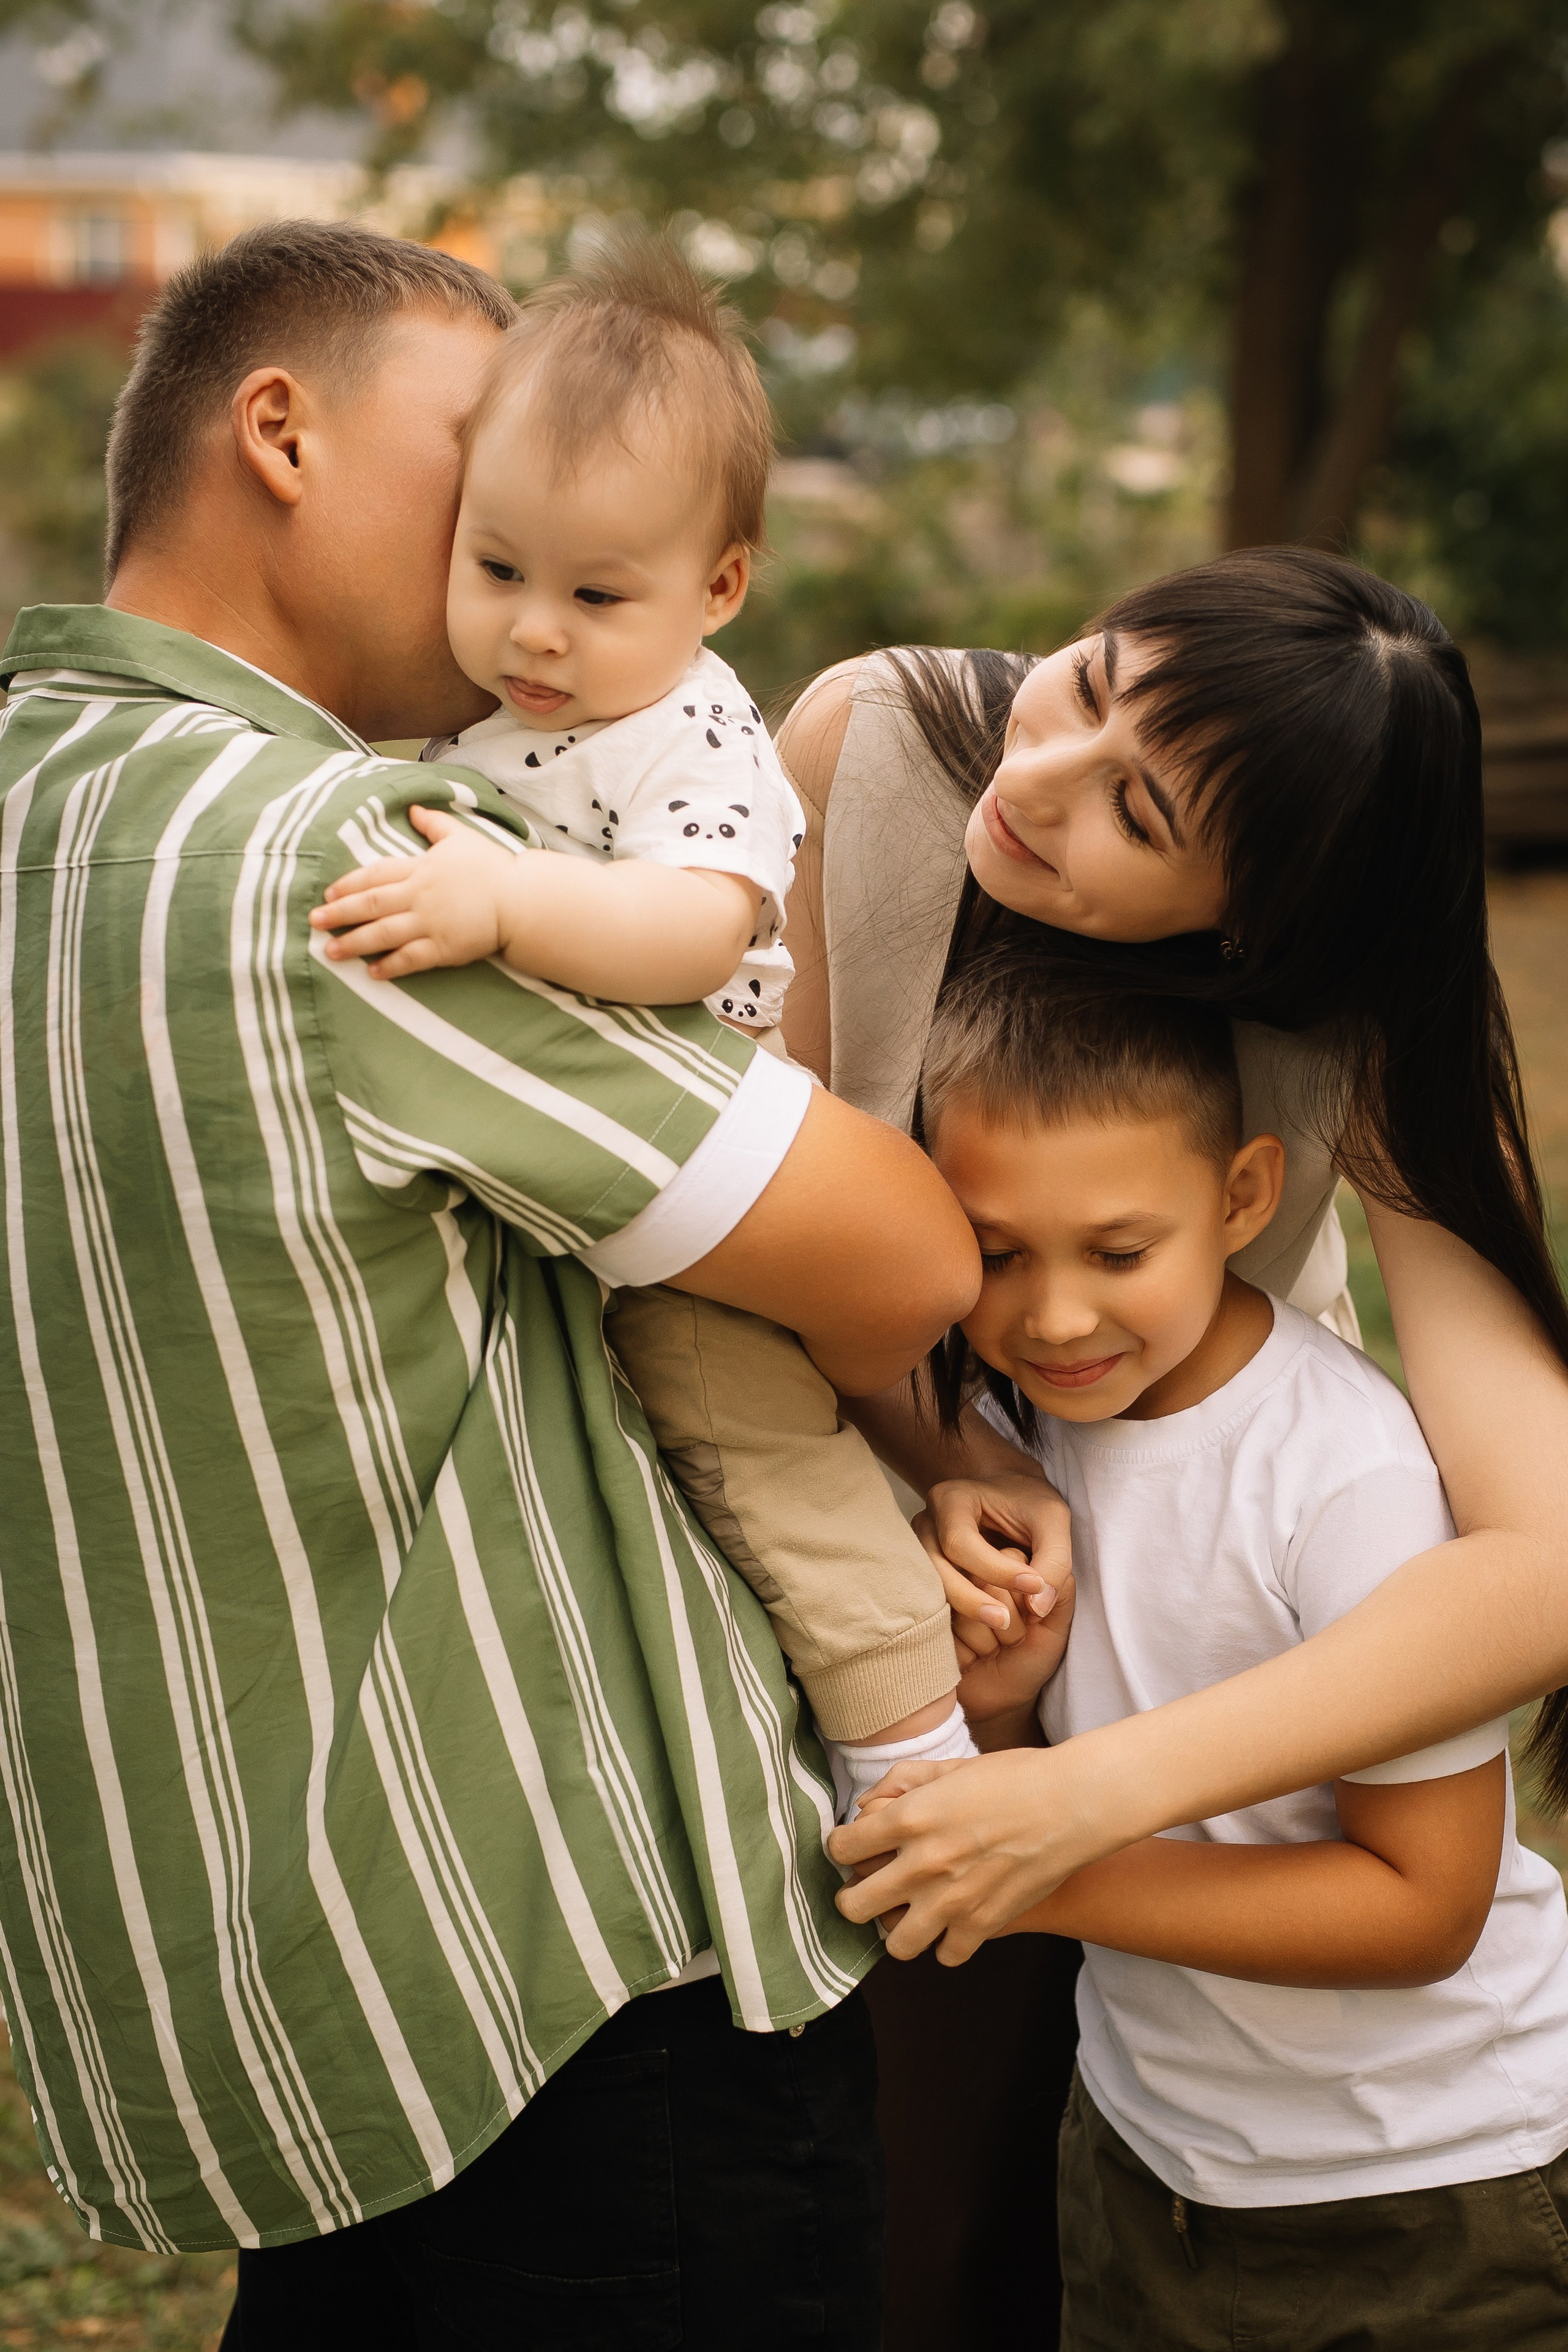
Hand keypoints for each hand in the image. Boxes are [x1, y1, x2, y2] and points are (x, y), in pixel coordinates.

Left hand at [309, 806, 519, 978]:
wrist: (521, 899)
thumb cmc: (492, 867)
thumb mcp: (460, 837)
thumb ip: (433, 824)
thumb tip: (414, 808)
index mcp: (420, 869)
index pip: (376, 875)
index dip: (349, 884)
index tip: (328, 894)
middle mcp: (419, 896)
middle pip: (371, 904)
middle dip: (340, 913)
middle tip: (314, 922)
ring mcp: (430, 923)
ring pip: (384, 933)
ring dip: (355, 942)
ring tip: (332, 951)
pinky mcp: (444, 948)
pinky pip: (411, 958)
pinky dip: (391, 966)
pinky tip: (373, 973)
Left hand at [827, 1743, 1092, 1964]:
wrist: (1071, 1804)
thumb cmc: (1012, 1778)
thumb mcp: (950, 1765)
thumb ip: (901, 1781)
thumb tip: (867, 1807)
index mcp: (909, 1818)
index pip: (842, 1846)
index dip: (841, 1846)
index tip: (851, 1846)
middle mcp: (922, 1864)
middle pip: (853, 1904)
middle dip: (851, 1897)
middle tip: (867, 1888)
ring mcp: (952, 1901)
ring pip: (894, 1944)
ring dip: (896, 1929)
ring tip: (908, 1913)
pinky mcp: (983, 1925)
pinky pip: (945, 1955)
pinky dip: (945, 1944)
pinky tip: (951, 1923)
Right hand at [914, 1470, 1071, 1661]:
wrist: (1008, 1493)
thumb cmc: (1029, 1503)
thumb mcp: (1053, 1519)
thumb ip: (1053, 1560)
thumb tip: (1037, 1609)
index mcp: (951, 1500)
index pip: (961, 1542)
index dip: (996, 1569)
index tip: (1034, 1586)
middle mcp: (926, 1524)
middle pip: (936, 1569)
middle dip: (970, 1600)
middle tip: (1007, 1621)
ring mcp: (919, 1550)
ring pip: (930, 1589)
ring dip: (962, 1612)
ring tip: (1001, 1625)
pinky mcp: (926, 1573)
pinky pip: (932, 1600)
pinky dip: (956, 1617)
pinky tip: (982, 1630)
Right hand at [957, 1573, 1074, 1735]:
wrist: (1003, 1696)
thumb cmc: (1030, 1655)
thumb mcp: (1056, 1623)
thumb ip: (1059, 1589)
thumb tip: (1036, 1584)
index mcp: (1005, 1564)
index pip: (1012, 1562)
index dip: (1025, 1602)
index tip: (1030, 1621)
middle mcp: (971, 1572)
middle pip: (986, 1581)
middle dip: (1008, 1625)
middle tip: (1010, 1639)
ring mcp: (944, 1594)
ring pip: (966, 1606)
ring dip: (986, 1641)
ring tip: (990, 1649)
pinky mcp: (926, 1617)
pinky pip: (947, 1628)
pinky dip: (967, 1652)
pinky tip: (970, 1658)